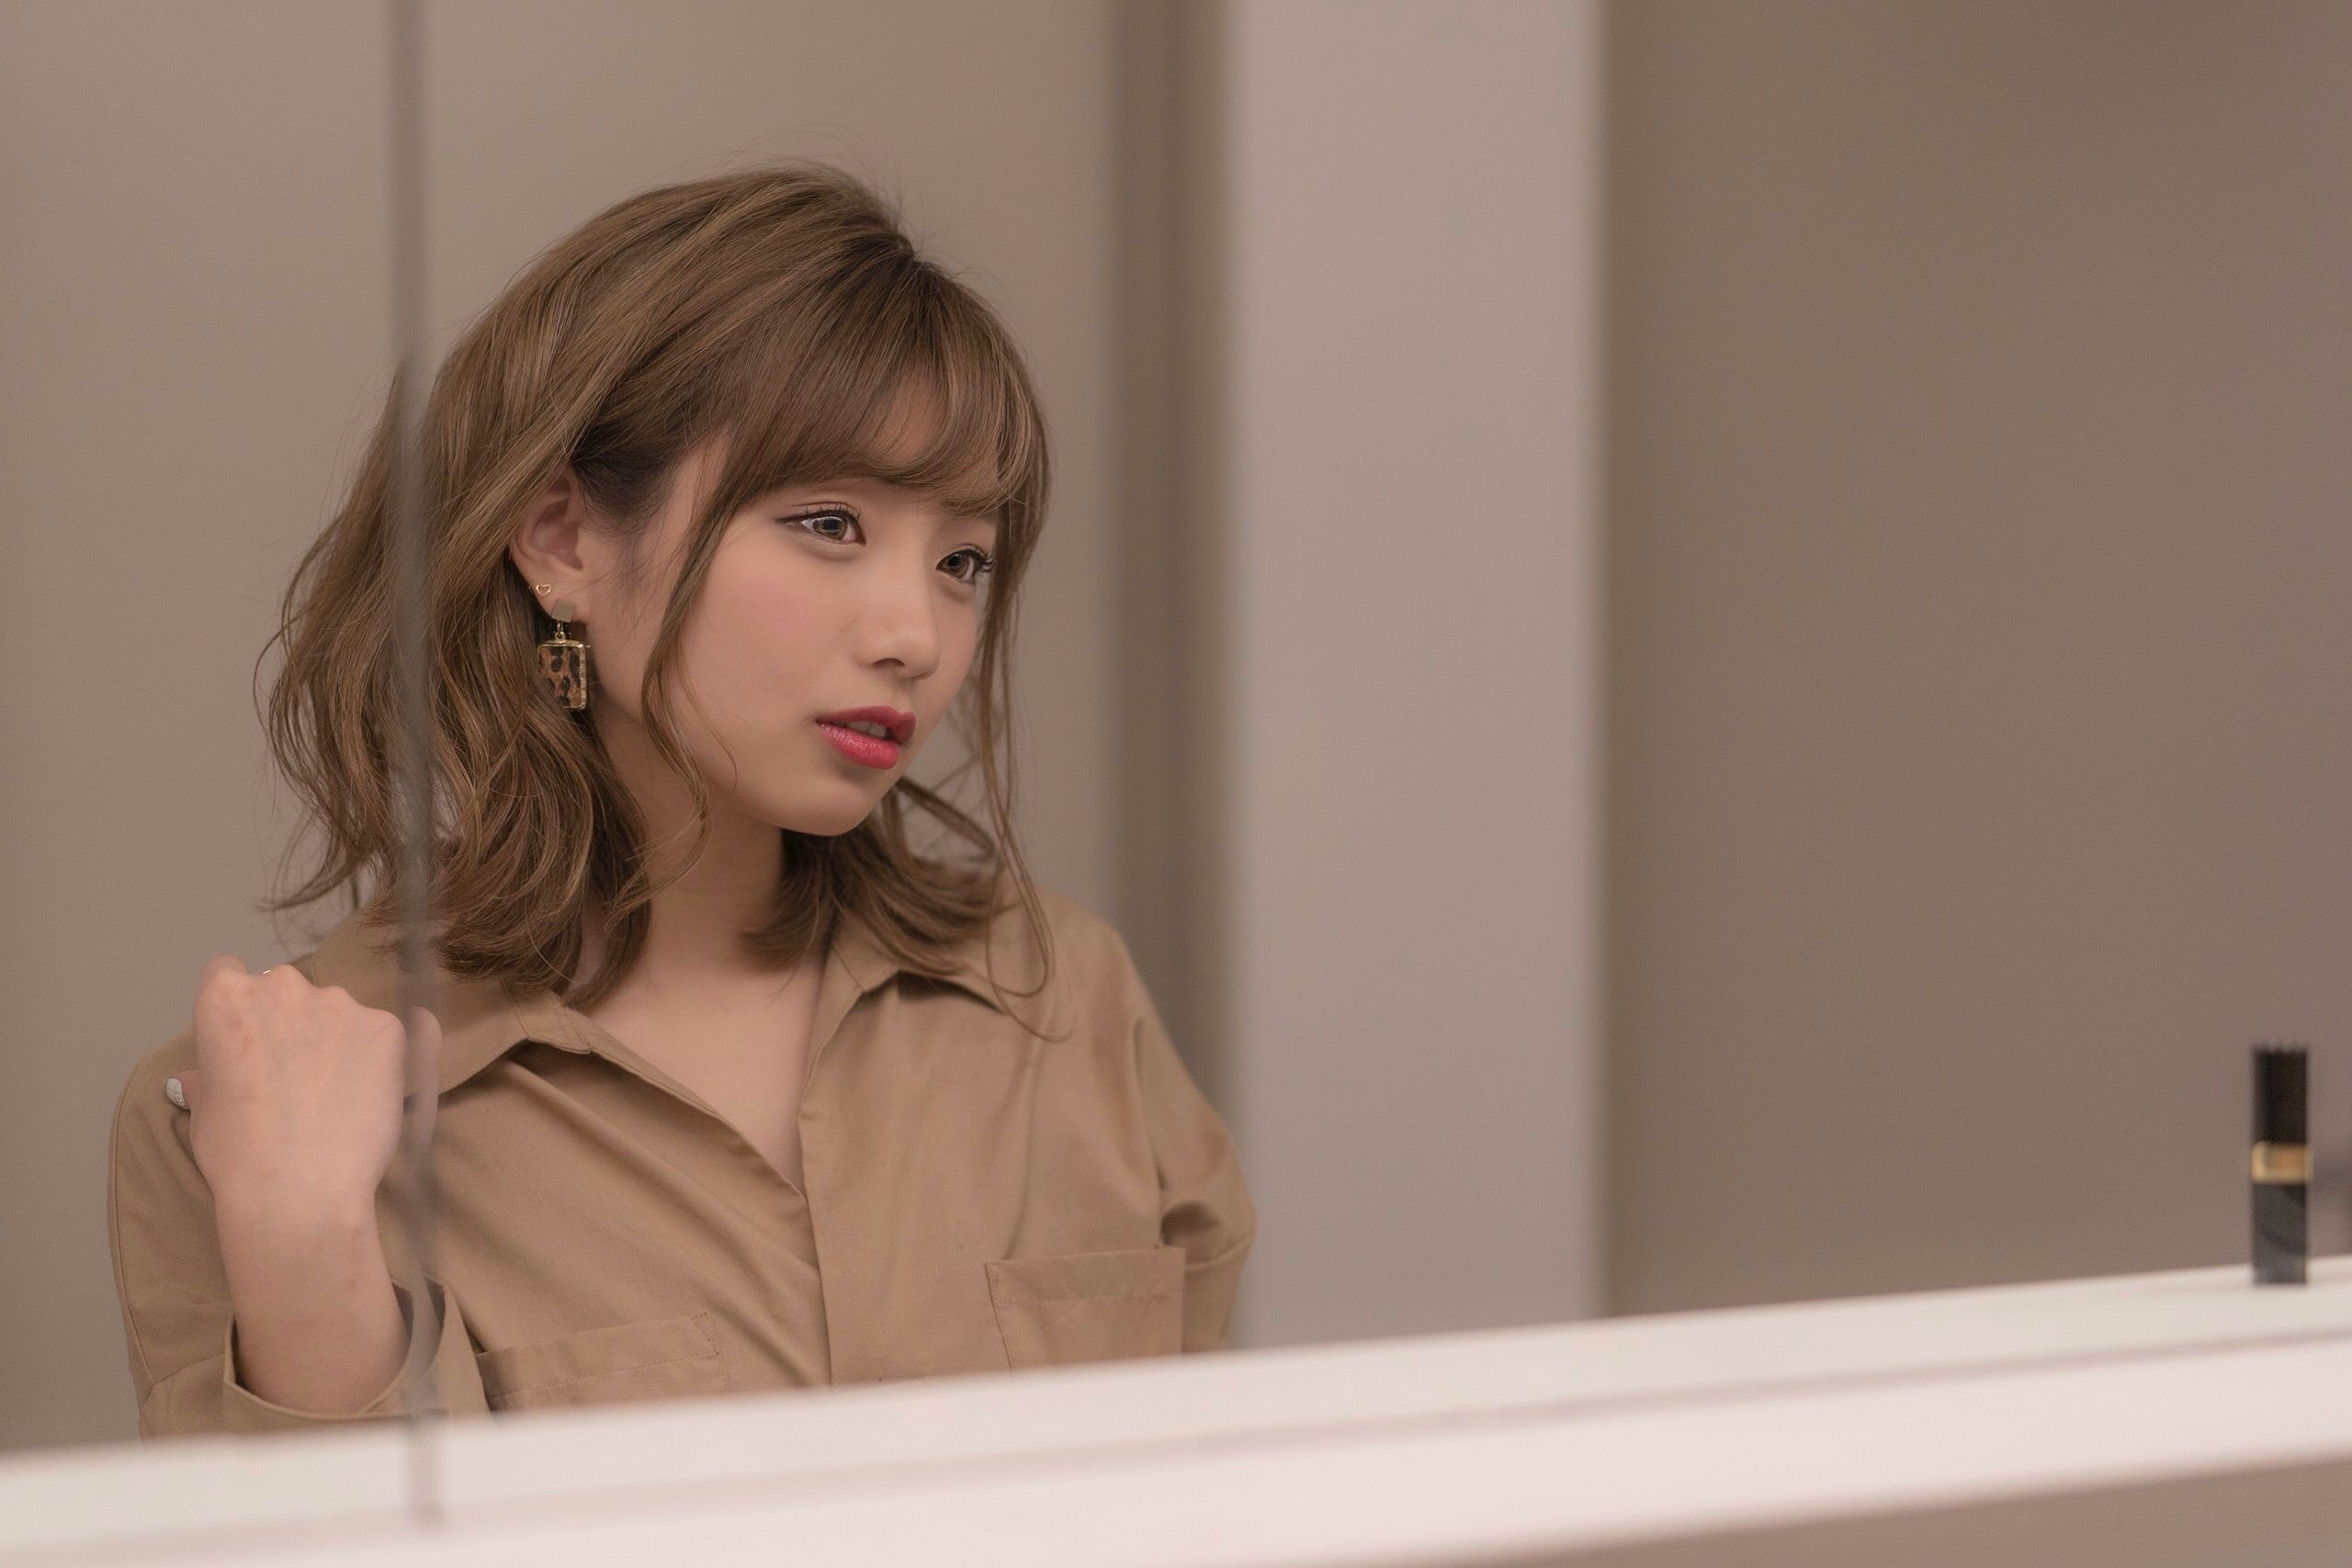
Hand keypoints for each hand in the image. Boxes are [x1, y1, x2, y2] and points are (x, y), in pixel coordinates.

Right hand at [172, 955, 442, 1225]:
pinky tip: (379, 1089)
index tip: (249, 1038)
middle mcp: (285, 987)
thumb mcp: (204, 1112)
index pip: (228, 973)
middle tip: (294, 1074)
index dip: (239, 1007)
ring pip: (338, 1010)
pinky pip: (387, 1031)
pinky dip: (382, 1054)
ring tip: (337, 1093)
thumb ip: (207, 1079)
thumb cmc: (237, 1153)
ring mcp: (341, 1004)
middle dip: (290, 1021)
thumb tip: (198, 1077)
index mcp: (227, 998)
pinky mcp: (387, 1028)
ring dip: (335, 1037)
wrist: (299, 1189)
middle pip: (287, 990)